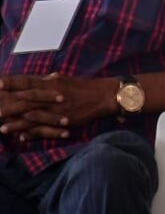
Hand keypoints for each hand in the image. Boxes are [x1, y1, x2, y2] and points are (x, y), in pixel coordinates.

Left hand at [0, 74, 115, 139]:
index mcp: (52, 83)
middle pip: (26, 100)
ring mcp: (57, 109)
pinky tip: (21, 137)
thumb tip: (38, 79)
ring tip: (1, 128)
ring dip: (16, 123)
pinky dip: (32, 133)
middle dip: (8, 105)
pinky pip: (44, 129)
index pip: (28, 82)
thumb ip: (49, 81)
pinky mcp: (63, 121)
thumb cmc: (83, 87)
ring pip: (32, 116)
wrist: (103, 96)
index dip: (12, 83)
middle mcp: (52, 95)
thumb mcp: (65, 80)